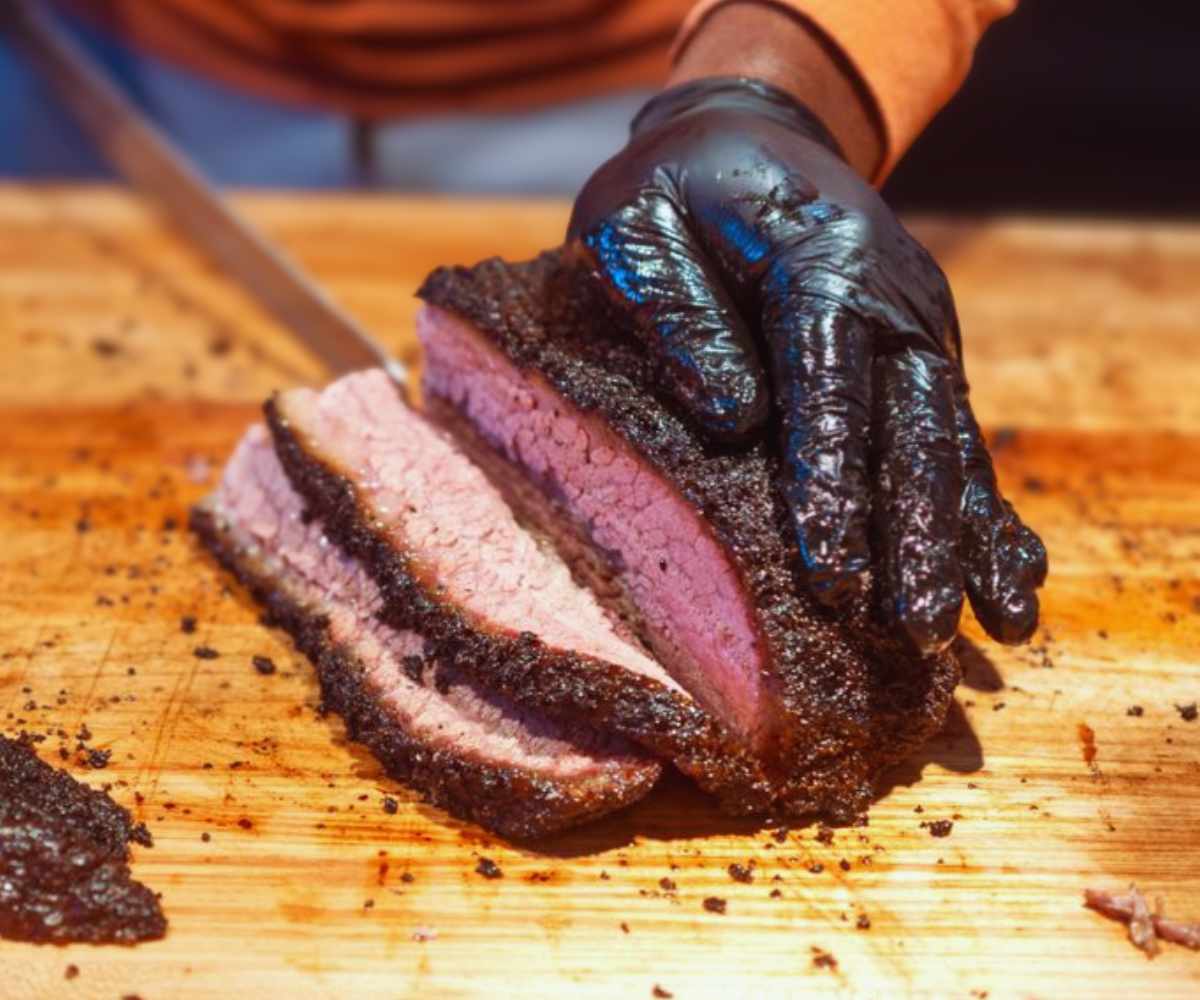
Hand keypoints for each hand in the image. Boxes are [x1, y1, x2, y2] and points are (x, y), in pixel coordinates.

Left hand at [567, 75, 1045, 652]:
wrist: (751, 134)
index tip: (831, 574)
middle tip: (915, 625)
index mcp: (821, 257)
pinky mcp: (920, 357)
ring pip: (950, 442)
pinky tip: (1008, 578)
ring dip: (967, 537)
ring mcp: (917, 329)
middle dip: (917, 532)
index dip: (833, 480)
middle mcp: (892, 297)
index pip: (831, 378)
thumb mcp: (637, 224)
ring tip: (993, 623)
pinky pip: (958, 439)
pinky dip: (985, 512)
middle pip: (912, 425)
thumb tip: (733, 417)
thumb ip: (676, 308)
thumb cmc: (677, 190)